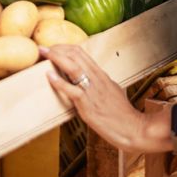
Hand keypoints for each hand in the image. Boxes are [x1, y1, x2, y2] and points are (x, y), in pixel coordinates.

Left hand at [42, 45, 166, 152]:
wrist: (133, 128)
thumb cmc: (122, 114)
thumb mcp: (112, 91)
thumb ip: (100, 83)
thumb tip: (91, 78)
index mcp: (102, 75)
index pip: (81, 52)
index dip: (64, 47)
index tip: (53, 47)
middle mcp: (97, 79)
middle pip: (75, 54)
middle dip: (57, 48)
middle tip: (43, 49)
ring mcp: (93, 90)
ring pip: (73, 66)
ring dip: (55, 57)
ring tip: (43, 54)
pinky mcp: (89, 104)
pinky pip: (71, 90)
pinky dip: (58, 82)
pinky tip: (49, 76)